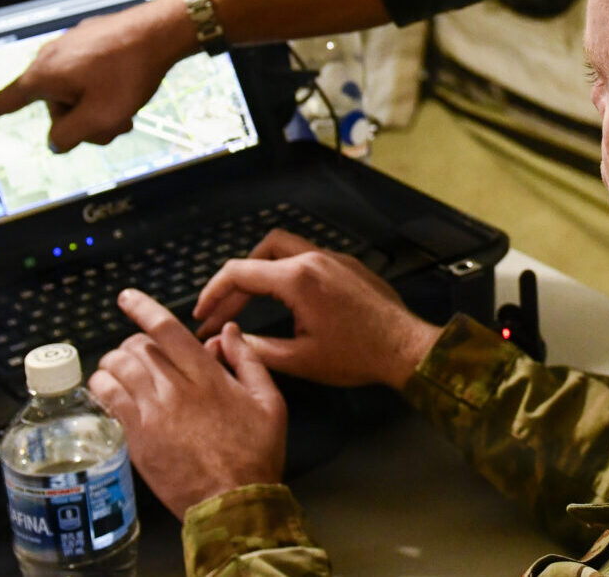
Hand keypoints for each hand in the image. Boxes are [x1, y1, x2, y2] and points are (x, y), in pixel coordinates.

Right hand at [0, 0, 191, 150]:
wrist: (162, 29)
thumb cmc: (130, 72)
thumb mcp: (100, 119)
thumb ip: (69, 138)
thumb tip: (57, 141)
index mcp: (43, 76)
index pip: (6, 102)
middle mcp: (50, 57)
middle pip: (58, 109)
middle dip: (85, 122)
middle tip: (118, 120)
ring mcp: (72, 47)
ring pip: (79, 94)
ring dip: (102, 107)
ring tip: (129, 103)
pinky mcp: (92, 42)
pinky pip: (92, 76)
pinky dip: (109, 88)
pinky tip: (130, 81)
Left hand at [88, 289, 285, 519]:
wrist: (233, 502)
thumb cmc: (256, 453)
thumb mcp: (269, 401)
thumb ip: (248, 360)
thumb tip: (228, 331)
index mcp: (208, 377)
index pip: (167, 330)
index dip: (143, 308)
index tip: (127, 298)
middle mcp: (176, 390)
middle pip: (137, 347)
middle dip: (133, 342)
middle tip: (139, 352)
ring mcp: (152, 416)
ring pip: (116, 371)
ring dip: (112, 364)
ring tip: (118, 370)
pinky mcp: (136, 440)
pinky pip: (107, 402)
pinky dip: (101, 390)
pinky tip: (107, 392)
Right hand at [192, 229, 442, 390]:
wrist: (406, 348)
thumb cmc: (356, 356)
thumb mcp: (300, 359)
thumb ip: (257, 348)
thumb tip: (225, 342)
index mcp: (298, 278)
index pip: (240, 272)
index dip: (213, 293)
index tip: (201, 315)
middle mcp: (314, 258)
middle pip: (260, 254)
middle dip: (235, 282)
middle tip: (221, 313)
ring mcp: (334, 258)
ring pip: (284, 248)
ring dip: (261, 270)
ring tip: (246, 301)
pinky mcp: (348, 265)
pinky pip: (308, 256)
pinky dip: (286, 272)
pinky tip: (284, 299)